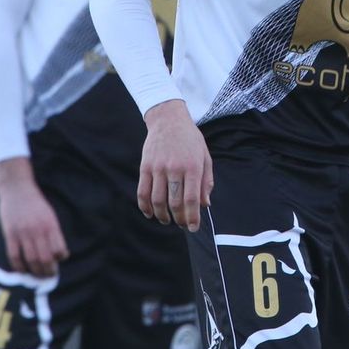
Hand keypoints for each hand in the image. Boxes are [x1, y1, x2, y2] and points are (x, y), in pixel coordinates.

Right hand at [0, 158, 67, 276]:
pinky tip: (21, 270)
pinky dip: (19, 266)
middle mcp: (39, 231)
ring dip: (35, 272)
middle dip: (48, 272)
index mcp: (51, 225)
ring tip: (37, 276)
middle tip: (48, 277)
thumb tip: (59, 254)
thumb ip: (54, 232)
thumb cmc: (35, 202)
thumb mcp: (49, 214)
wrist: (17, 188)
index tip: (57, 265)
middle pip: (45, 258)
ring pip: (31, 260)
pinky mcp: (10, 234)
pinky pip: (14, 256)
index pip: (59, 250)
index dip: (59, 260)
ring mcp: (24, 233)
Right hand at [139, 100, 212, 230]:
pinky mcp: (145, 167)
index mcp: (192, 166)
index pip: (192, 199)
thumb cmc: (190, 140)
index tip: (192, 228)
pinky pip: (143, 191)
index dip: (192, 217)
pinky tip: (150, 213)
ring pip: (157, 200)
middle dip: (179, 218)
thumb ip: (206, 181)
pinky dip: (145, 206)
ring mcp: (158, 167)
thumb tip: (204, 205)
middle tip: (181, 224)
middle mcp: (175, 168)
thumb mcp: (205, 157)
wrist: (168, 120)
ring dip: (162, 215)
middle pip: (174, 202)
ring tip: (167, 220)